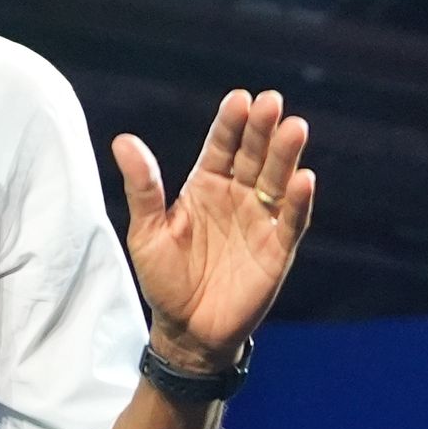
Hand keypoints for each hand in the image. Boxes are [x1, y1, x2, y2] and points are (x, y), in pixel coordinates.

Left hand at [113, 88, 312, 370]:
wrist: (187, 330)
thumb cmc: (164, 278)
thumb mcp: (147, 231)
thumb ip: (143, 187)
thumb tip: (124, 140)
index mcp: (205, 186)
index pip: (222, 147)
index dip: (231, 123)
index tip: (240, 99)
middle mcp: (237, 197)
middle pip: (254, 156)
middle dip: (263, 129)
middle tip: (272, 102)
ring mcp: (260, 222)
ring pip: (277, 181)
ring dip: (286, 156)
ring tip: (294, 128)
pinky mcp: (277, 250)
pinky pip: (292, 221)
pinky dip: (298, 201)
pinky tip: (304, 178)